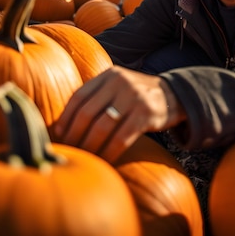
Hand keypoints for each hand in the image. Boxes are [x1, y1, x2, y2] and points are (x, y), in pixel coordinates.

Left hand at [53, 65, 185, 162]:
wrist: (175, 95)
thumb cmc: (137, 96)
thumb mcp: (118, 86)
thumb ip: (97, 96)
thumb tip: (65, 122)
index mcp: (108, 75)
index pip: (78, 96)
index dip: (65, 117)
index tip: (59, 134)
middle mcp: (119, 83)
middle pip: (87, 113)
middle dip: (74, 134)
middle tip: (69, 149)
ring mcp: (134, 98)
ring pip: (102, 127)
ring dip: (89, 146)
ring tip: (84, 156)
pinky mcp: (146, 115)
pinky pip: (120, 139)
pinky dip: (108, 152)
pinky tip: (103, 160)